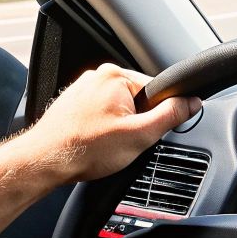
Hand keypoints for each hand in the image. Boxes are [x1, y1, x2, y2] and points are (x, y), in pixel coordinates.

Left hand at [16, 64, 200, 184]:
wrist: (45, 162)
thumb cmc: (85, 149)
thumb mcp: (139, 135)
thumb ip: (170, 116)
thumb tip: (190, 103)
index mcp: (115, 75)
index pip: (155, 91)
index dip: (154, 117)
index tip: (143, 134)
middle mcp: (97, 76)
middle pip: (136, 101)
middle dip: (134, 124)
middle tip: (120, 143)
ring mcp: (82, 89)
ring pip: (117, 111)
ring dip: (116, 129)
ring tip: (102, 145)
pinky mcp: (72, 104)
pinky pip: (99, 116)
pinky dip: (100, 131)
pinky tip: (92, 144)